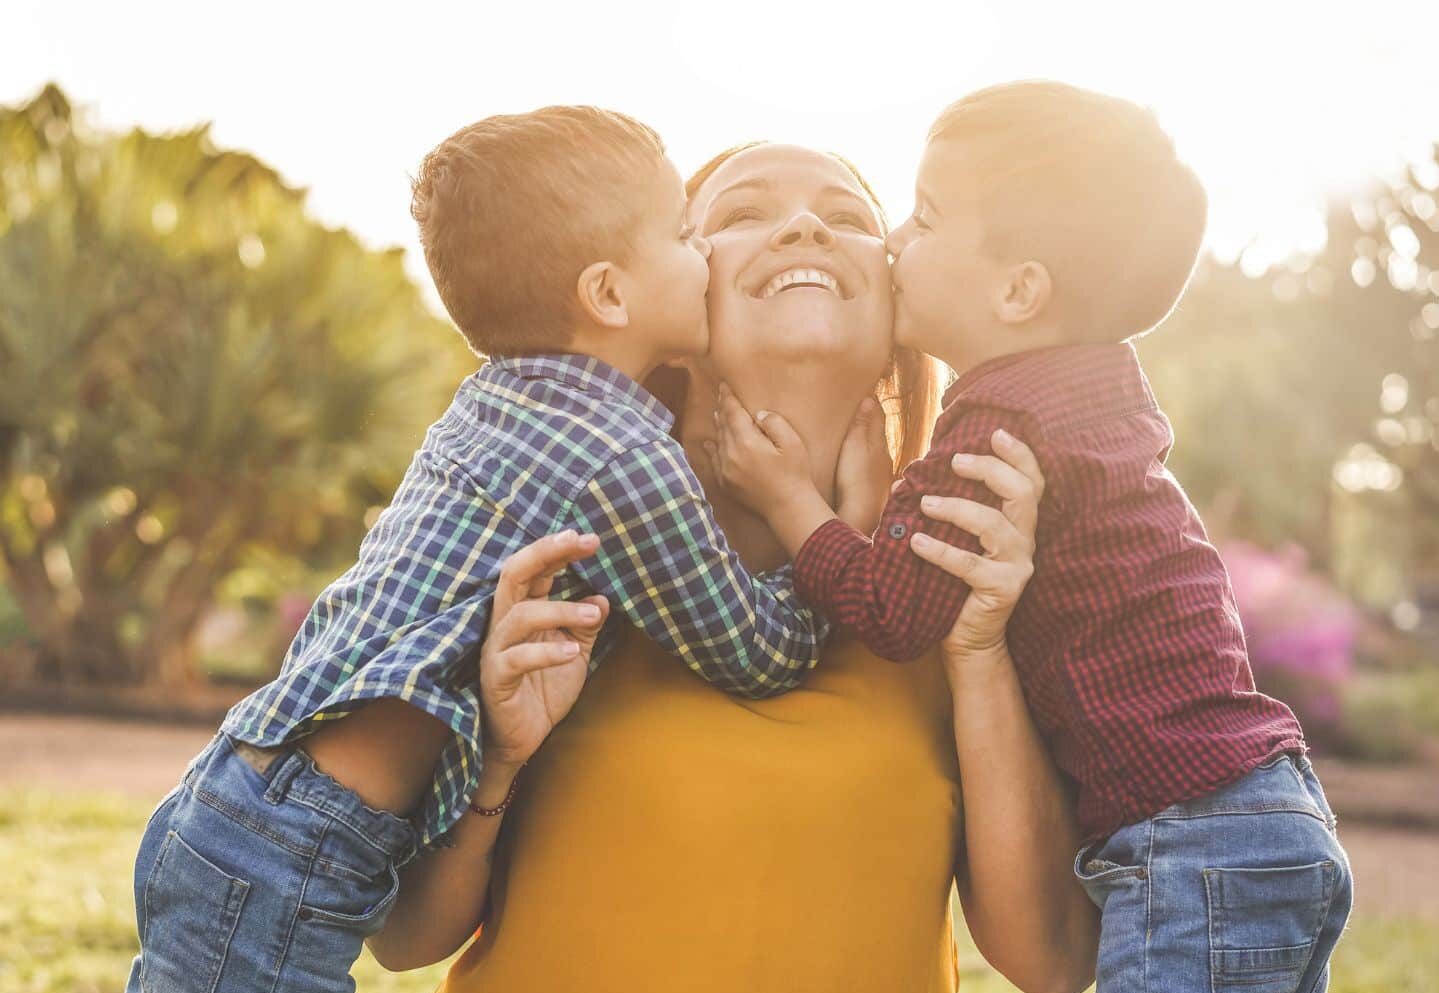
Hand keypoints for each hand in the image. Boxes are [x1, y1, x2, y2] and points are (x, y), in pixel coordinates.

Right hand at [479, 531, 610, 774]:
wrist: (521, 740)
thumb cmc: (543, 689)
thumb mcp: (573, 652)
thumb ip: (585, 626)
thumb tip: (603, 598)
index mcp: (522, 612)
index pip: (535, 570)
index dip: (558, 550)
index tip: (590, 539)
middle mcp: (504, 624)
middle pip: (515, 574)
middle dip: (547, 553)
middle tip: (580, 541)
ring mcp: (497, 650)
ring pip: (520, 615)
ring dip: (559, 610)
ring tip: (591, 613)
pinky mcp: (496, 679)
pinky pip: (517, 659)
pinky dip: (546, 653)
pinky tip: (572, 652)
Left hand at [705, 382, 813, 514]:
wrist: (787, 507)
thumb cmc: (794, 474)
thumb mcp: (792, 443)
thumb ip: (774, 423)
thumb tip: (758, 415)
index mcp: (747, 442)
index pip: (733, 413)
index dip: (728, 398)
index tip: (725, 385)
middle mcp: (731, 454)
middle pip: (723, 425)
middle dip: (723, 408)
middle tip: (721, 394)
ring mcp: (725, 470)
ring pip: (718, 440)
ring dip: (718, 425)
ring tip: (718, 413)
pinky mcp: (725, 483)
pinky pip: (714, 460)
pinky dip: (712, 448)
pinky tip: (709, 442)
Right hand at [834, 396, 891, 534]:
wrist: (861, 514)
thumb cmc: (856, 478)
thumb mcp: (855, 446)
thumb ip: (862, 424)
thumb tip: (870, 398)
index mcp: (878, 443)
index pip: (878, 416)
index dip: (873, 403)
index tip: (869, 389)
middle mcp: (884, 457)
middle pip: (879, 433)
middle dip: (874, 420)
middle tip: (865, 405)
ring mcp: (880, 474)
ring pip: (877, 451)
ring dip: (871, 441)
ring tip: (862, 433)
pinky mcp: (875, 489)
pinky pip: (873, 467)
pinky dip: (869, 459)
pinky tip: (864, 464)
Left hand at [908, 429, 1044, 659]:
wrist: (968, 637)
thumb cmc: (955, 581)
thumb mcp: (955, 538)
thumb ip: (946, 507)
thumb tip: (908, 477)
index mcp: (1018, 523)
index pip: (1031, 480)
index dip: (1019, 455)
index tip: (995, 433)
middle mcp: (1025, 540)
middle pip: (1021, 494)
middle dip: (990, 470)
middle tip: (954, 461)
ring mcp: (1018, 566)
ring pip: (994, 525)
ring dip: (957, 509)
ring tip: (925, 504)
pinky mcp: (1003, 589)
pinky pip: (970, 565)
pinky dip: (941, 551)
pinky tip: (916, 543)